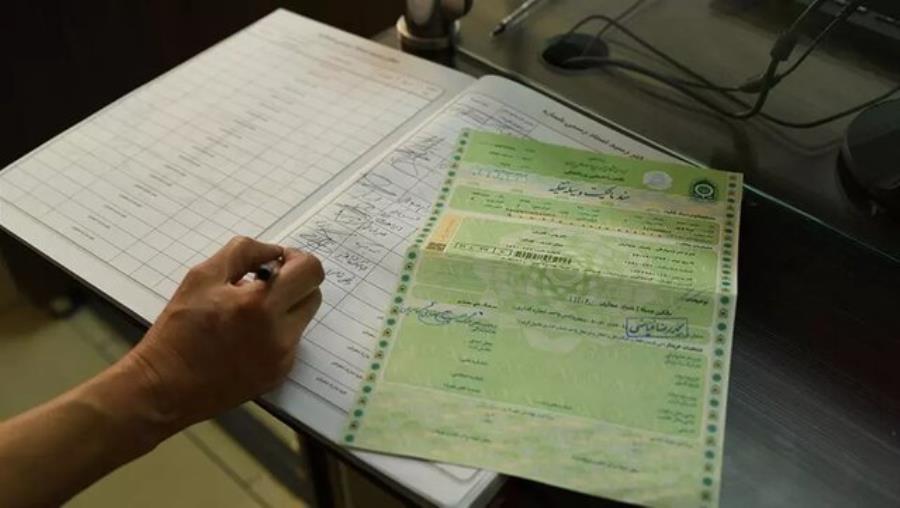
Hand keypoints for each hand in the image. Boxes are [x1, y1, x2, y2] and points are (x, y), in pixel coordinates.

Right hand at [127, 236, 323, 430]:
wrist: (165, 387)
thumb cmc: (178, 330)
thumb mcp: (202, 277)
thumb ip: (243, 253)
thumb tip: (274, 251)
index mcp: (261, 305)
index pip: (311, 271)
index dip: (298, 260)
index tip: (276, 263)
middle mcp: (281, 334)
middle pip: (313, 295)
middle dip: (293, 284)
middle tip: (260, 286)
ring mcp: (283, 358)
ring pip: (301, 319)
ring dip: (284, 309)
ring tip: (246, 314)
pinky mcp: (279, 375)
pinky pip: (290, 343)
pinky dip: (275, 333)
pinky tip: (244, 338)